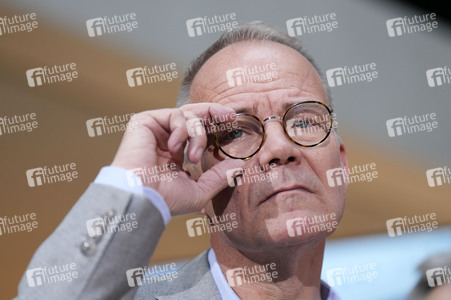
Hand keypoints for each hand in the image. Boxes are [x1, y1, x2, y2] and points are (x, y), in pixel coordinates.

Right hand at [111, 103, 244, 214]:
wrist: (141, 197)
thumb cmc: (165, 199)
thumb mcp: (199, 190)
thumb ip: (219, 176)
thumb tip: (240, 164)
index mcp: (175, 154)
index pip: (198, 131)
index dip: (214, 124)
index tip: (232, 121)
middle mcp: (166, 139)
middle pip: (194, 115)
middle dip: (214, 112)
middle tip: (230, 116)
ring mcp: (156, 130)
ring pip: (188, 116)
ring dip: (198, 135)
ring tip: (194, 157)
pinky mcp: (146, 121)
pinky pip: (175, 115)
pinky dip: (182, 130)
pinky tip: (175, 149)